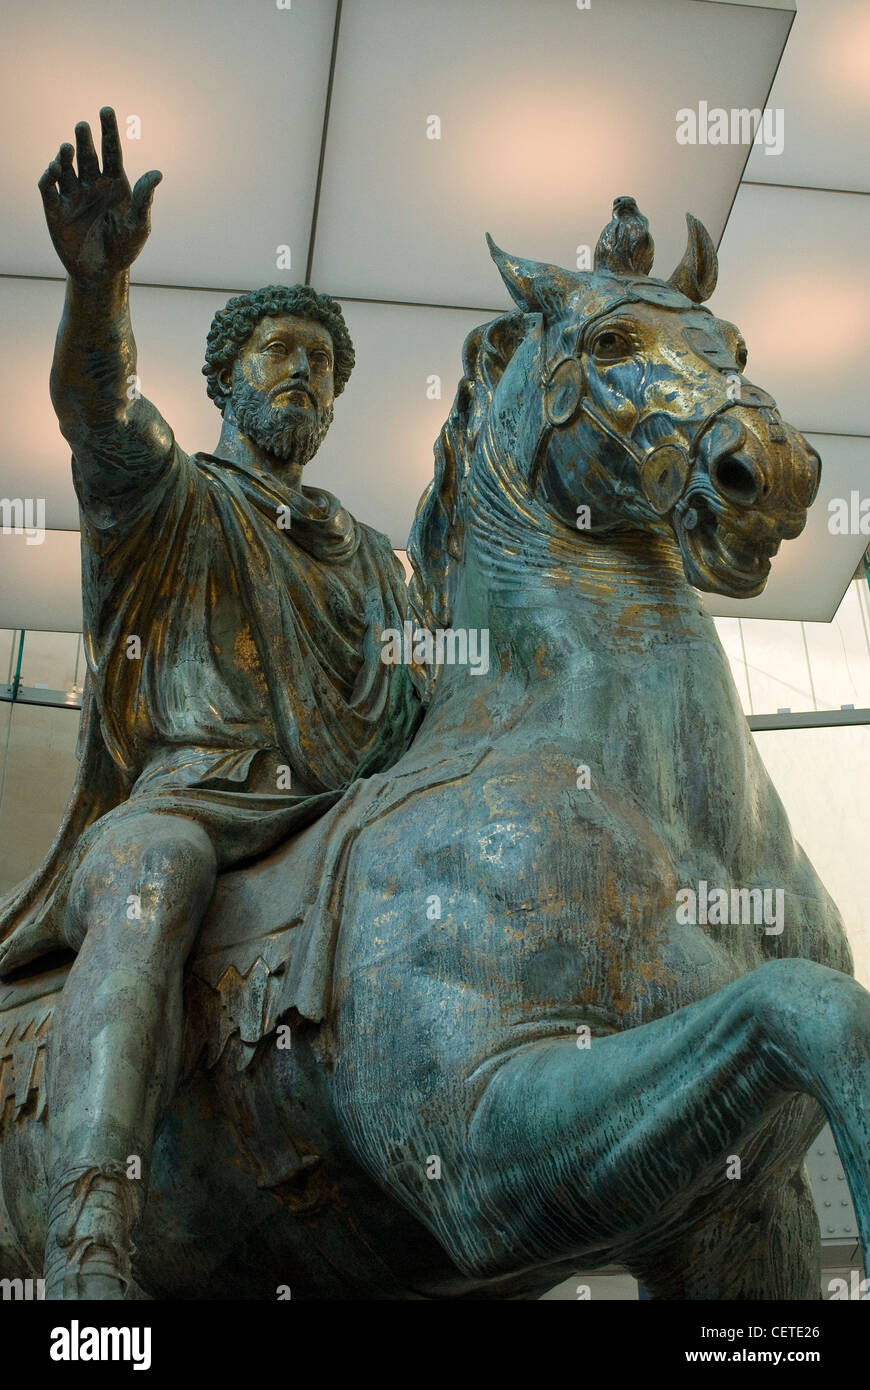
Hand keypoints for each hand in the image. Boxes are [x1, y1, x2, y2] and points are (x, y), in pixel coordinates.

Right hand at [38, 107, 161, 282]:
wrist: (103, 274)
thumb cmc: (125, 248)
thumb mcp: (139, 225)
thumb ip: (144, 199)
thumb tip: (157, 173)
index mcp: (115, 183)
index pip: (112, 151)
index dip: (109, 131)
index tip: (106, 110)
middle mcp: (92, 183)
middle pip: (87, 155)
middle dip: (84, 139)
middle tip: (83, 126)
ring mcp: (73, 195)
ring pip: (66, 167)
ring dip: (65, 156)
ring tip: (67, 149)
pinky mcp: (56, 209)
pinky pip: (48, 187)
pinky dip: (49, 176)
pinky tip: (54, 168)